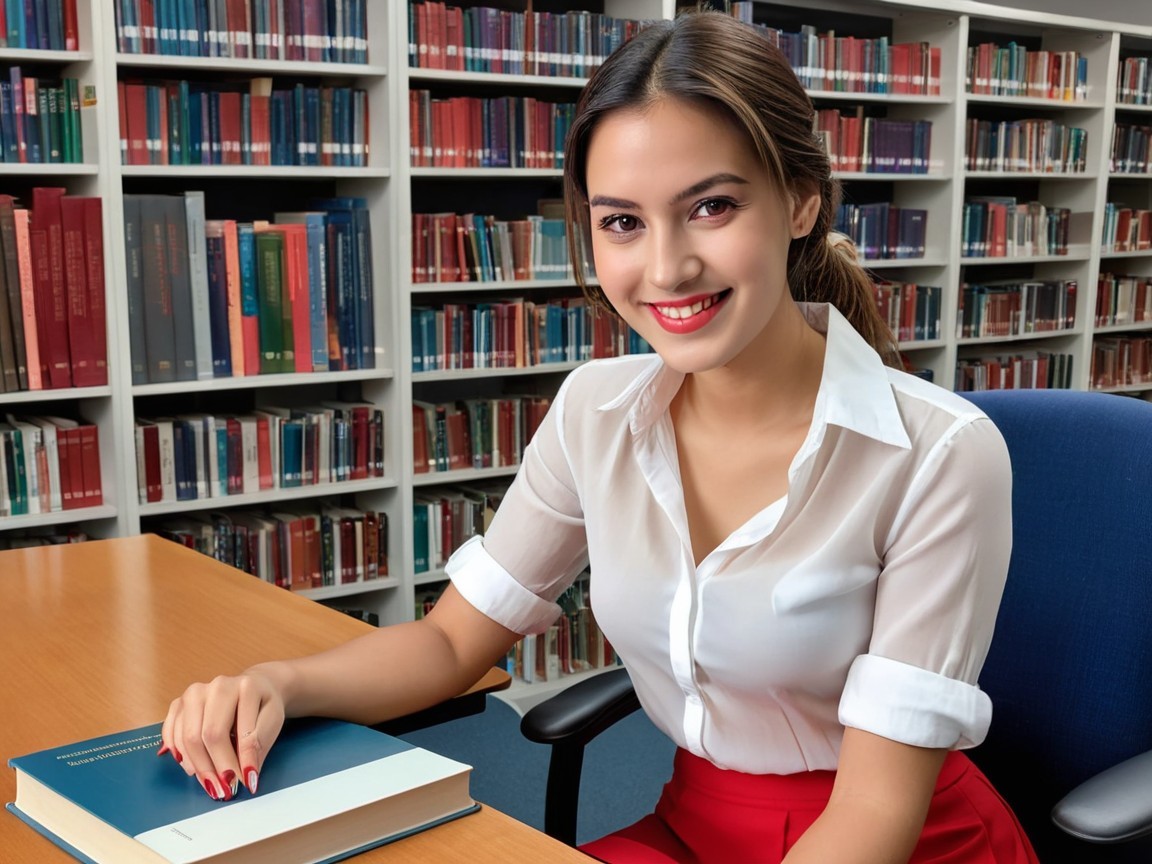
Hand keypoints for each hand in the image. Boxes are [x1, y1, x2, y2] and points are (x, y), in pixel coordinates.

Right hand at [159, 667, 285, 800]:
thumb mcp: (272, 721)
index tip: (245, 783)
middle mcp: (217, 686)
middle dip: (216, 768)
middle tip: (225, 790)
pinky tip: (191, 768)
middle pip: (208, 735)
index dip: (242, 762)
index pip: (241, 732)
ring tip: (211, 784)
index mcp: (246, 687)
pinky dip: (179, 755)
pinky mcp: (179, 703)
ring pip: (187, 737)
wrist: (253, 686)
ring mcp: (194, 693)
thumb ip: (259, 745)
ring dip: (197, 767)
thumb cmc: (263, 706)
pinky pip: (170, 733)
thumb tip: (247, 776)